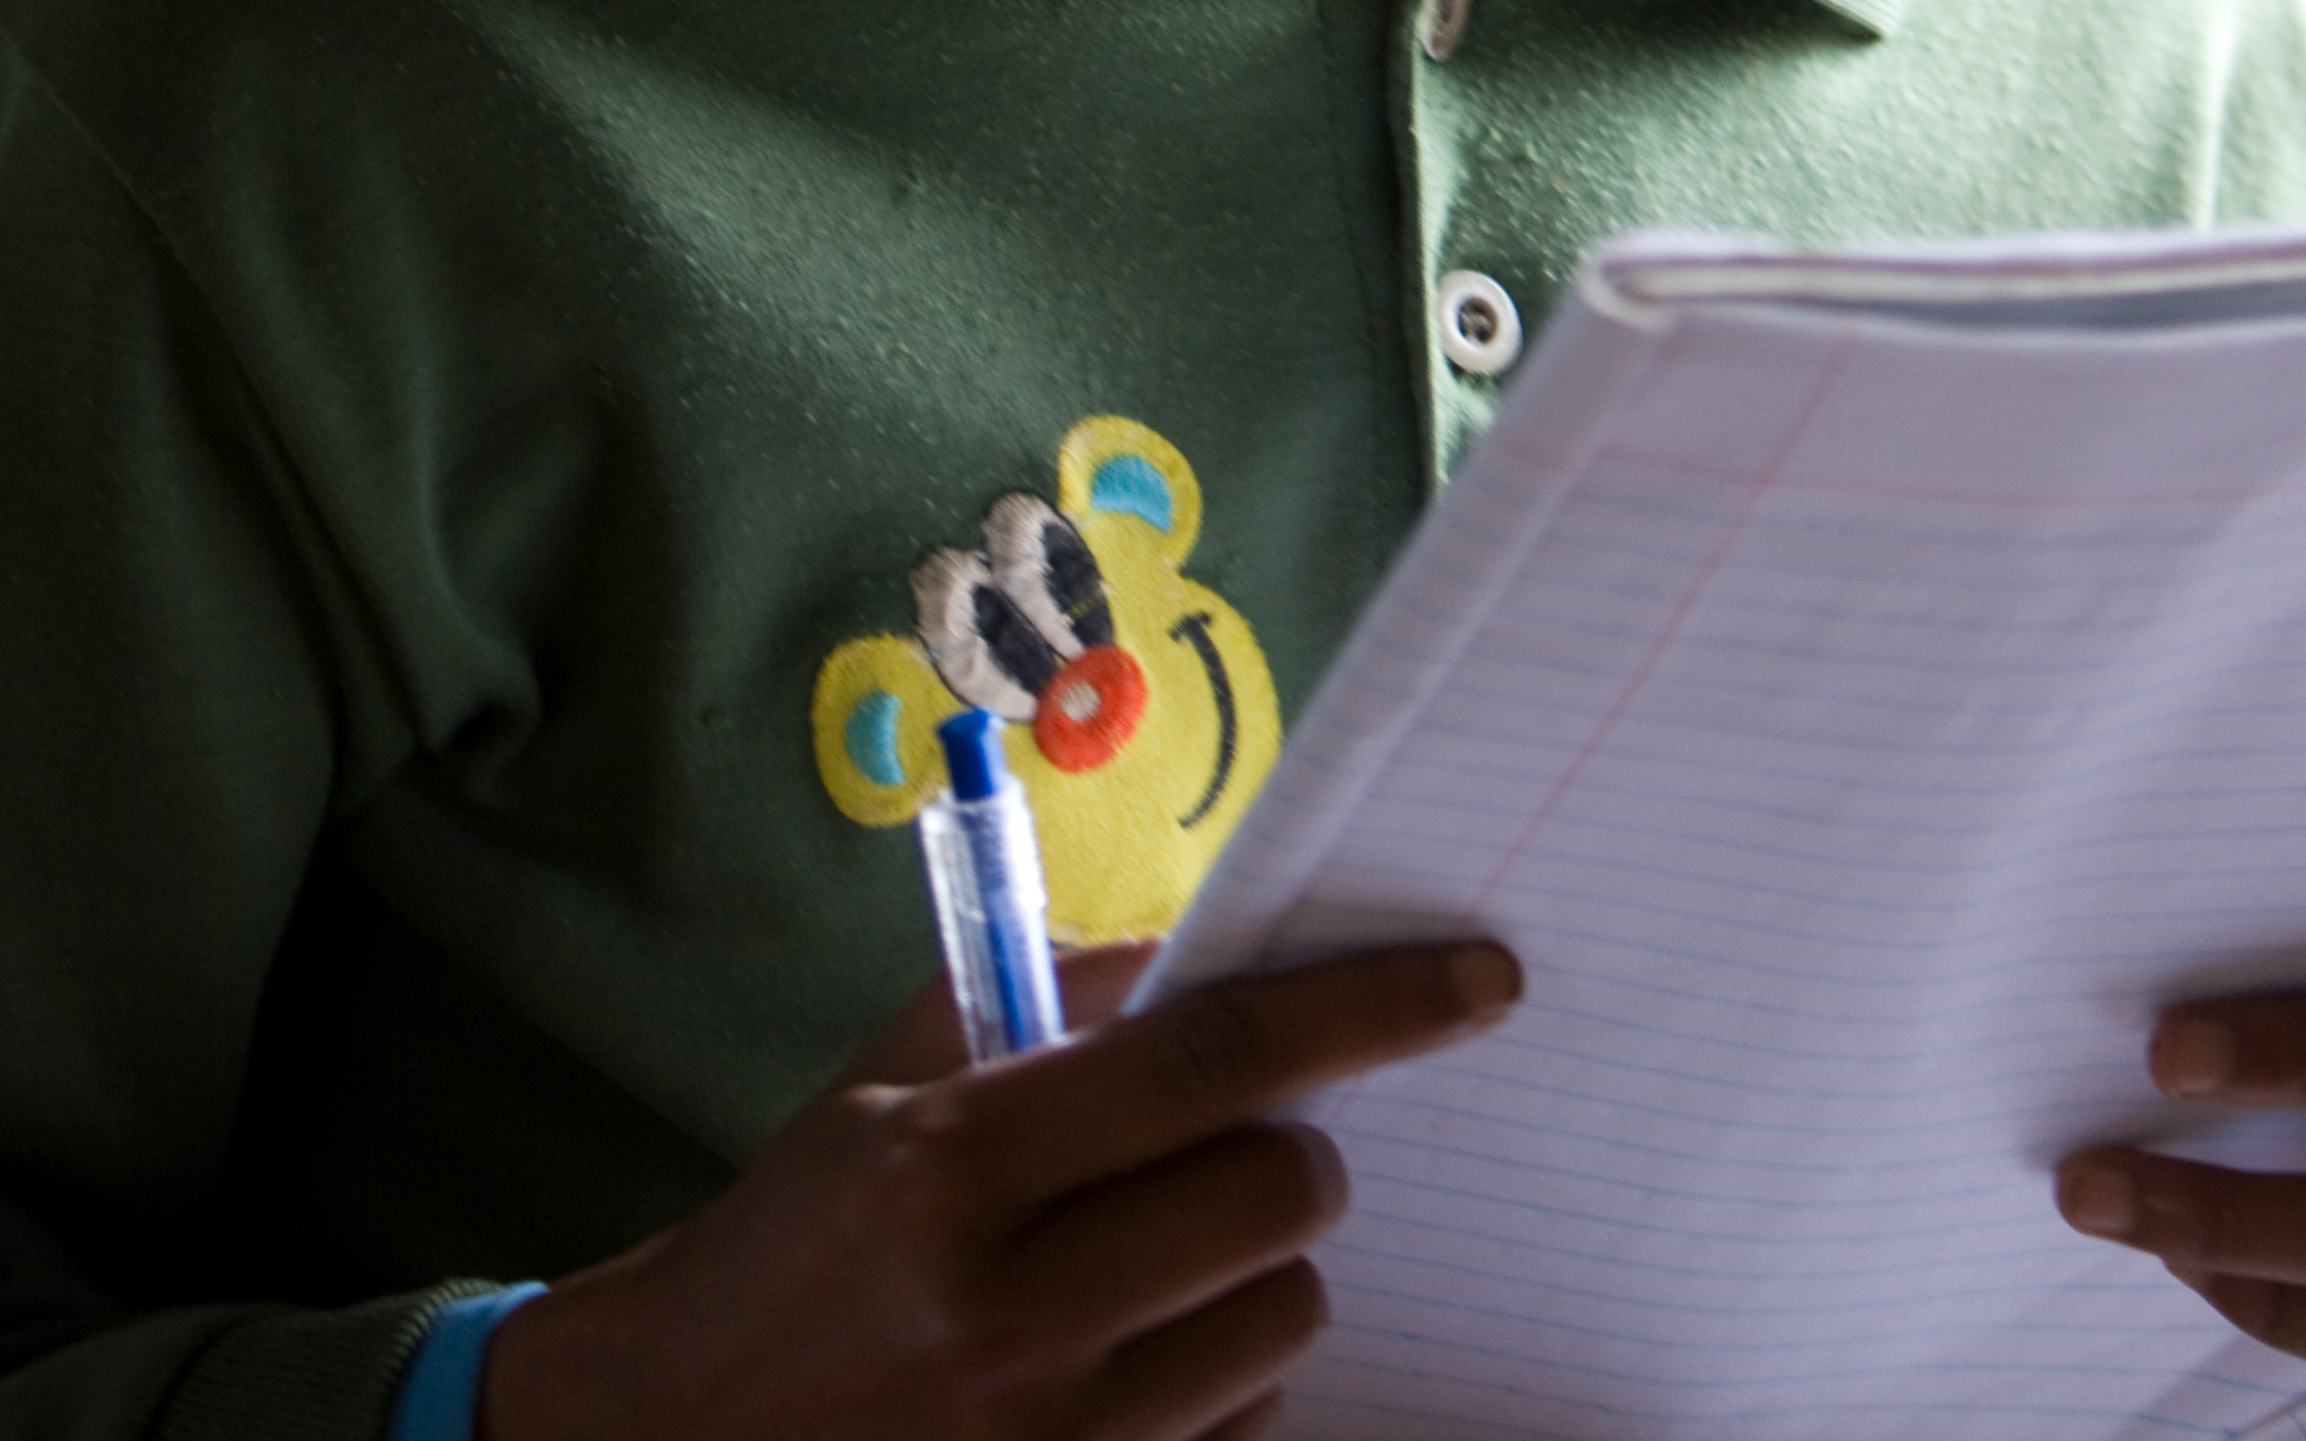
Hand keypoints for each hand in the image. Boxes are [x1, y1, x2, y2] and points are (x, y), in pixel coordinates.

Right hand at [481, 932, 1520, 1440]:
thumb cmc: (793, 1247)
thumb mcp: (886, 1092)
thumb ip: (1048, 1003)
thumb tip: (1212, 947)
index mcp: (955, 1160)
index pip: (1217, 1057)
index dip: (1367, 1009)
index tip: (1478, 980)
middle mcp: (1012, 1307)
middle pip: (1281, 1192)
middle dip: (1290, 1148)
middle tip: (1231, 1146)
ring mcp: (1054, 1440)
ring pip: (1288, 1319)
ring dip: (1258, 1272)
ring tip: (1156, 1264)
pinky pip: (1247, 1429)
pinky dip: (1221, 1383)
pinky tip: (1129, 1364)